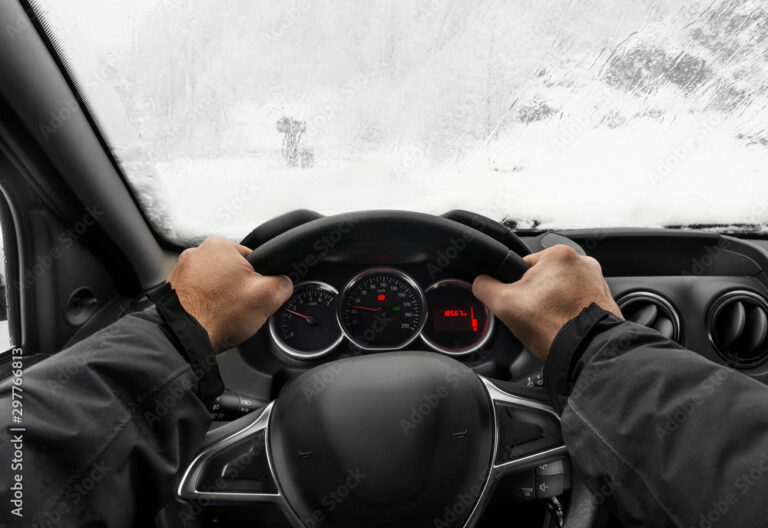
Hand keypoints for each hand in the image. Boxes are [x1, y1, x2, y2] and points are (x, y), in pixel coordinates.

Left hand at [167, 236, 292, 351]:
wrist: (183, 338)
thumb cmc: (217, 316)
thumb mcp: (267, 297)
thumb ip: (283, 283)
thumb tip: (284, 283)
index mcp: (220, 245)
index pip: (254, 260)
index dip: (260, 281)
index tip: (254, 296)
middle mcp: (197, 252)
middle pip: (233, 271)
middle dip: (239, 290)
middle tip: (239, 308)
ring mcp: (182, 270)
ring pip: (215, 283)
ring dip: (221, 297)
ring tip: (222, 315)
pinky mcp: (173, 288)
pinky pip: (198, 294)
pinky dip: (205, 304)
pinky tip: (209, 317)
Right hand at [473, 245, 621, 359]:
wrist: (587, 351)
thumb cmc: (554, 327)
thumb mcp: (504, 304)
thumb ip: (485, 287)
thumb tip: (480, 282)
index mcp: (557, 253)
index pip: (522, 267)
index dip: (515, 288)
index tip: (520, 304)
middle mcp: (581, 261)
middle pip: (542, 278)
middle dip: (535, 297)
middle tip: (535, 316)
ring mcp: (596, 280)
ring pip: (559, 290)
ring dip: (552, 304)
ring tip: (550, 322)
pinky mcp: (603, 298)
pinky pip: (576, 301)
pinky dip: (568, 311)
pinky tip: (563, 324)